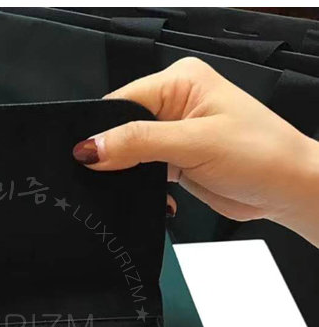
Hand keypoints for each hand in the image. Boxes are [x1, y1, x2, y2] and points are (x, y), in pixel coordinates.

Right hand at [72, 57, 318, 246]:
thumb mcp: (194, 144)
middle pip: (121, 129)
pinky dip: (144, 188)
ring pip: (129, 154)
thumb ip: (139, 143)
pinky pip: (143, 172)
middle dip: (114, 156)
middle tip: (110, 180)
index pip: (122, 102)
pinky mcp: (176, 161)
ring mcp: (174, 134)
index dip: (101, 130)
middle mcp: (175, 104)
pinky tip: (159, 198)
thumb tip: (90, 147)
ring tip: (141, 189)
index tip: (86, 159)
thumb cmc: (260, 154)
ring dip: (130, 176)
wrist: (287, 189)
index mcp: (179, 82)